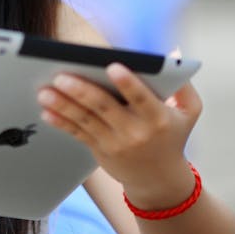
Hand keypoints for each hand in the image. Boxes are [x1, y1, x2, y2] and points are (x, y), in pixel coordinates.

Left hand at [37, 63, 201, 207]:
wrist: (160, 179)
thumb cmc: (172, 135)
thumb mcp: (190, 111)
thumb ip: (183, 83)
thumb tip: (173, 53)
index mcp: (158, 117)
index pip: (141, 97)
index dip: (128, 83)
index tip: (112, 66)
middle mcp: (135, 131)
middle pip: (105, 107)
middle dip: (81, 91)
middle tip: (61, 76)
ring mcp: (115, 142)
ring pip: (86, 120)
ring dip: (63, 105)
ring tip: (44, 92)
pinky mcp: (99, 149)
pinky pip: (77, 133)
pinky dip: (61, 122)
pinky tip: (46, 111)